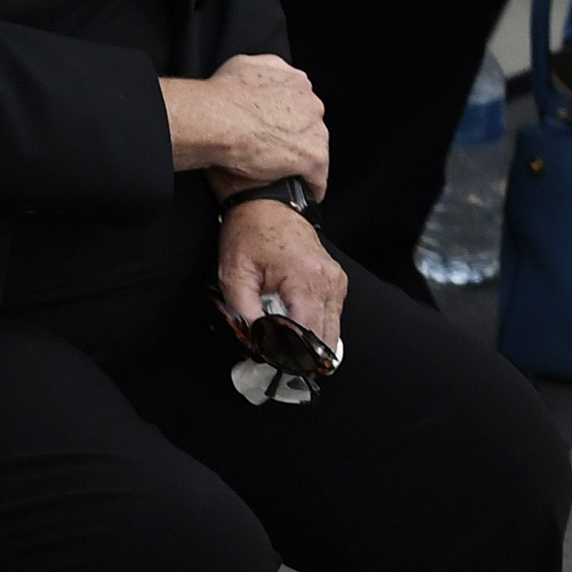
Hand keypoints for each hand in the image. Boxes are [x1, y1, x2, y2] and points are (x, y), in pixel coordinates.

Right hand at [163, 53, 328, 191]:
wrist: (219, 120)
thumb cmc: (222, 95)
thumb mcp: (242, 65)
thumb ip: (262, 69)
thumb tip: (262, 75)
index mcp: (296, 81)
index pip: (298, 99)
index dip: (284, 115)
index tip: (273, 125)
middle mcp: (312, 103)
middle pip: (309, 122)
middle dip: (295, 134)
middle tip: (273, 150)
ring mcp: (315, 130)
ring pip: (315, 147)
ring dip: (302, 159)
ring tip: (287, 175)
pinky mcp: (313, 157)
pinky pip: (318, 175)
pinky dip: (312, 185)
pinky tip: (304, 193)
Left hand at [215, 200, 347, 357]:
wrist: (268, 205)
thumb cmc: (250, 235)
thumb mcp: (234, 276)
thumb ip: (244, 314)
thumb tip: (256, 343)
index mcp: (305, 279)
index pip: (307, 334)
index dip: (290, 356)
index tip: (272, 364)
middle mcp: (328, 281)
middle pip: (326, 338)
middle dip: (303, 357)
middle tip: (278, 366)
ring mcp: (336, 280)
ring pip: (333, 331)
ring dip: (312, 346)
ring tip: (286, 351)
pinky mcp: (336, 280)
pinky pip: (333, 316)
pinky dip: (317, 330)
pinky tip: (297, 333)